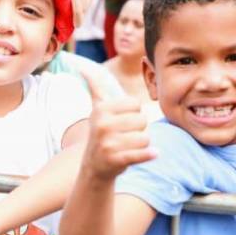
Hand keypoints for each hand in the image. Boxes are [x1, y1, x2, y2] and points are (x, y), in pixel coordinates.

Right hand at [80, 68, 154, 182]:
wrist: (94, 167)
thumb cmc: (102, 133)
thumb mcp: (97, 109)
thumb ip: (95, 87)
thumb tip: (82, 67)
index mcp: (101, 109)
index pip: (135, 104)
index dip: (133, 114)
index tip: (120, 122)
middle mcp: (102, 124)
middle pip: (142, 121)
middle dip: (138, 130)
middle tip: (123, 137)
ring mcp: (108, 143)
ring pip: (145, 138)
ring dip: (141, 145)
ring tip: (126, 147)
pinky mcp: (115, 159)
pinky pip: (142, 153)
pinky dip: (149, 155)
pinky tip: (153, 154)